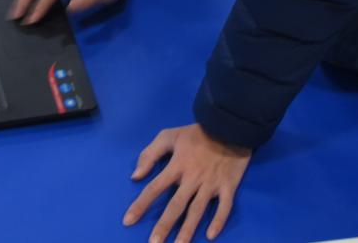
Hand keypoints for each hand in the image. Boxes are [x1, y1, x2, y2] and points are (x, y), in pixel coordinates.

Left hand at [123, 124, 251, 242]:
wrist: (229, 126)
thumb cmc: (196, 133)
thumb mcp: (169, 136)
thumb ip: (150, 154)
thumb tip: (136, 176)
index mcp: (176, 166)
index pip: (154, 188)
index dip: (140, 205)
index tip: (128, 221)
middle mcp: (192, 178)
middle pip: (175, 206)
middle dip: (163, 226)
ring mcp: (211, 184)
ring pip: (198, 210)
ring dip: (188, 230)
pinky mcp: (228, 186)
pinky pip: (224, 207)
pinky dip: (218, 221)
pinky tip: (210, 236)